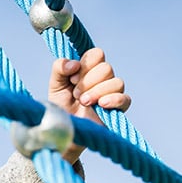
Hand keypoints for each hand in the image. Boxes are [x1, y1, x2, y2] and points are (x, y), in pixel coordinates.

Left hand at [47, 48, 128, 163]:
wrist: (64, 128)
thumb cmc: (60, 105)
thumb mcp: (55, 84)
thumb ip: (60, 67)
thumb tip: (75, 64)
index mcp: (89, 69)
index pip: (97, 54)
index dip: (86, 64)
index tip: (73, 78)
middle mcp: (103, 79)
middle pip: (107, 68)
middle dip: (88, 82)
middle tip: (76, 94)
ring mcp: (112, 93)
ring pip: (117, 82)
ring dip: (97, 92)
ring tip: (83, 102)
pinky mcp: (117, 109)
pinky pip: (125, 99)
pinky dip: (114, 99)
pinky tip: (101, 104)